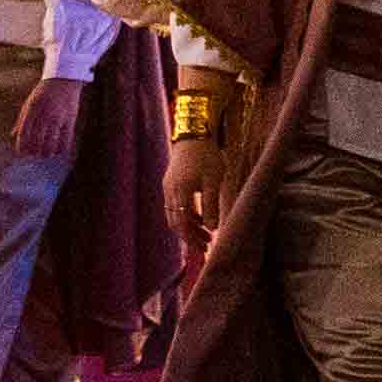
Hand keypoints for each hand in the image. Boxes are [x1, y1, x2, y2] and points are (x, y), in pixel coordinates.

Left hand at [12, 75, 87, 165]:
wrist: (63, 79)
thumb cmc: (43, 92)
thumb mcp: (29, 103)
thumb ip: (22, 119)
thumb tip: (13, 135)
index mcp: (32, 109)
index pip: (24, 132)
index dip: (22, 145)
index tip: (22, 153)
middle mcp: (44, 113)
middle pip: (37, 139)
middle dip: (35, 151)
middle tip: (35, 156)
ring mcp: (58, 117)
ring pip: (51, 141)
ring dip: (48, 152)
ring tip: (46, 155)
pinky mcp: (70, 119)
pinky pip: (66, 138)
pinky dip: (62, 148)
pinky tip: (59, 151)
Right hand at [164, 122, 233, 255]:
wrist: (192, 133)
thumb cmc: (206, 155)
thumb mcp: (213, 181)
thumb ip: (211, 205)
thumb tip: (212, 228)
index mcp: (180, 191)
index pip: (182, 222)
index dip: (192, 237)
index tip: (205, 247)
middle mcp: (170, 190)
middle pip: (175, 221)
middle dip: (189, 236)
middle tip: (206, 246)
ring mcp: (168, 186)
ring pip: (174, 215)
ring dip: (188, 227)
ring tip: (206, 235)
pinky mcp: (171, 183)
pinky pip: (174, 206)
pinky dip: (186, 216)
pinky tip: (201, 218)